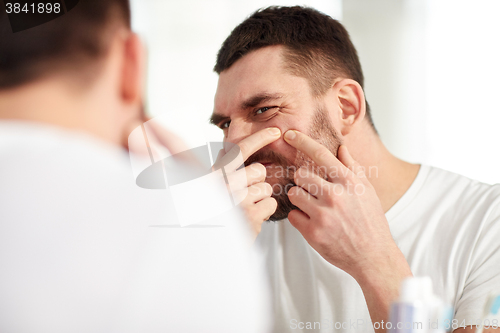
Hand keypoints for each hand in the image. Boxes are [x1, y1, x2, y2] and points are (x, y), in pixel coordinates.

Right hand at [213, 128, 280, 236]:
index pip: (240, 151)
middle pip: (258, 171)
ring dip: (260, 199)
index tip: (275, 132)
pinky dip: (264, 212)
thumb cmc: (209, 216)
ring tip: (244, 209)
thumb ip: (220, 170)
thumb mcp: (207, 188)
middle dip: (256, 182)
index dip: (259, 138)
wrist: (205, 246)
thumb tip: (228, 151)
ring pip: (266, 188)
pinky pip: (270, 204)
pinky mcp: (250, 216)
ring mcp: (237, 200)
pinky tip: (251, 219)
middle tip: (242, 196)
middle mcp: (224, 185)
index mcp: (214, 175)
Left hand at [283, 130, 410, 330]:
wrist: (373, 256)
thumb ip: (352, 168)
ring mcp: (323, 215)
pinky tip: (313, 222)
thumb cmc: (370, 221)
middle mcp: (335, 195)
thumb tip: (341, 147)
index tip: (289, 134)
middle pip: (300, 175)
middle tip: (312, 191)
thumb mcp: (367, 191)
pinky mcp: (313, 233)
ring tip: (314, 208)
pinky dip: (299, 218)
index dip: (302, 141)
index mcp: (349, 182)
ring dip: (299, 199)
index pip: (320, 154)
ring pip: (293, 194)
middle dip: (302, 181)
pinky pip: (293, 216)